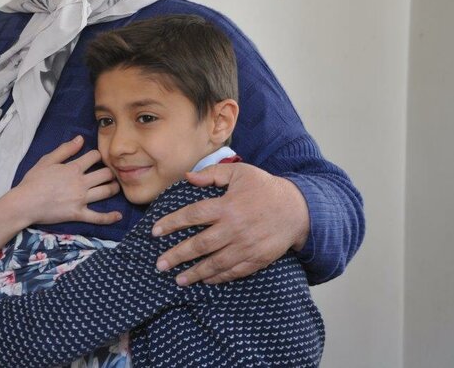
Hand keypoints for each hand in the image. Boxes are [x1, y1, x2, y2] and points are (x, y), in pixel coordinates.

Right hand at [17, 136, 121, 225]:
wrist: (25, 203)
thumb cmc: (33, 181)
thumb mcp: (47, 160)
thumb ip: (65, 149)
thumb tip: (81, 139)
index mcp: (73, 168)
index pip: (94, 156)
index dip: (97, 155)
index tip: (96, 158)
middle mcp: (81, 183)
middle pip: (105, 174)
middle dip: (110, 171)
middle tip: (109, 172)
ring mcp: (81, 199)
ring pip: (106, 192)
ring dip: (114, 187)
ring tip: (114, 186)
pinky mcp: (78, 214)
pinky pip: (97, 217)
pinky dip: (109, 217)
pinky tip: (118, 216)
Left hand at [151, 162, 309, 284]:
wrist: (298, 208)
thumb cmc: (264, 187)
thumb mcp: (240, 172)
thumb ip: (213, 174)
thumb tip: (188, 177)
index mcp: (227, 205)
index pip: (192, 215)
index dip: (172, 223)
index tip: (155, 232)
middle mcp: (234, 228)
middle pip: (200, 245)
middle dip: (177, 255)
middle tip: (159, 264)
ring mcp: (246, 246)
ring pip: (215, 263)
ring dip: (194, 273)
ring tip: (178, 279)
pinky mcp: (257, 259)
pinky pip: (234, 271)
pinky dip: (218, 278)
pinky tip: (205, 280)